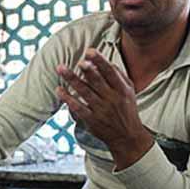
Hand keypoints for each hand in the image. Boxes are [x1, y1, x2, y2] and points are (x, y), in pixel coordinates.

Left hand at [56, 48, 153, 170]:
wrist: (127, 137)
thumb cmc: (127, 110)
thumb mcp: (129, 92)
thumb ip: (120, 76)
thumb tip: (107, 61)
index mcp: (121, 90)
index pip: (110, 72)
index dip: (100, 61)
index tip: (90, 51)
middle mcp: (111, 99)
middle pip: (97, 81)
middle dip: (87, 70)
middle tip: (77, 61)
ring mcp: (101, 110)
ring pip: (85, 92)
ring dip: (72, 79)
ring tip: (61, 68)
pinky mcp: (92, 120)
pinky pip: (78, 108)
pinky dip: (68, 99)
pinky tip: (59, 90)